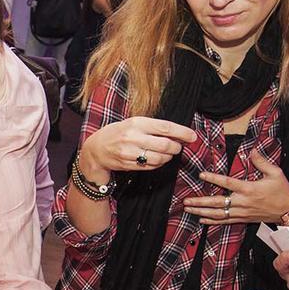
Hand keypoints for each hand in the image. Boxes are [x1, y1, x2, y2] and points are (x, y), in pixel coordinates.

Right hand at [78, 117, 199, 179]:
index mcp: (136, 123)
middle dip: (176, 147)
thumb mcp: (132, 123)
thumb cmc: (117, 133)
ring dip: (168, 157)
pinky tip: (157, 160)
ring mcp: (130, 152)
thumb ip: (153, 127)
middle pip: (165, 145)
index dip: (182, 133)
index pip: (165, 128)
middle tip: (178, 147)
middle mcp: (133, 137)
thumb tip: (178, 134)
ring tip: (167, 154)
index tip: (192, 136)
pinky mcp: (128, 165)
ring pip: (159, 158)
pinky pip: (151, 166)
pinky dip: (158, 164)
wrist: (96, 149)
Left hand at [184, 150, 288, 225]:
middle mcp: (243, 202)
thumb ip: (262, 162)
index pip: (227, 183)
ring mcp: (242, 213)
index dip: (213, 179)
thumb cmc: (282, 190)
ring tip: (188, 209)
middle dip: (200, 202)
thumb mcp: (275, 173)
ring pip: (218, 214)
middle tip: (186, 201)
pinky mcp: (243, 219)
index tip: (201, 175)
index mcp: (249, 189)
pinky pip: (225, 221)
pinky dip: (212, 221)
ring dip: (201, 212)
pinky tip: (201, 220)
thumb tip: (252, 150)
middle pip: (217, 203)